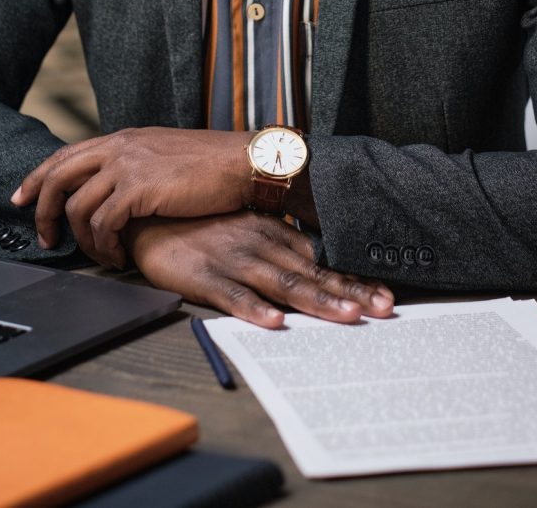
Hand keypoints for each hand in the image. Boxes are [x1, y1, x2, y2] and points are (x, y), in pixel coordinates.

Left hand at [11, 127, 248, 267]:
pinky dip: (104, 246)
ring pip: (78, 206)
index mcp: (123, 139)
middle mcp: (119, 147)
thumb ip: (136, 163)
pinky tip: (118, 256)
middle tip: (44, 238)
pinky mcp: (139, 189)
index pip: (66, 154)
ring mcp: (127, 166)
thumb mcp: (165, 153)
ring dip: (82, 238)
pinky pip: (103, 223)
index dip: (38, 177)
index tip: (22, 198)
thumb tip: (117, 187)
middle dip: (42, 210)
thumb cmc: (212, 164)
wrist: (242, 163)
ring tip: (98, 255)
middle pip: (58, 176)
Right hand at [125, 213, 394, 327]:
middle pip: (312, 274)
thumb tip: (317, 263)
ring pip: (282, 284)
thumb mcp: (246, 226)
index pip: (322, 260)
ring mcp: (233, 260)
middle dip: (350, 293)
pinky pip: (233, 295)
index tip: (386, 296)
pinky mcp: (204, 276)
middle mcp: (259, 245)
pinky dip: (254, 309)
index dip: (354, 279)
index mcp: (272, 234)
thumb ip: (279, 244)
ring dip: (317, 301)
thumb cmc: (201, 223)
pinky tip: (273, 321)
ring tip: (347, 317)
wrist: (150, 216)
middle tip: (384, 309)